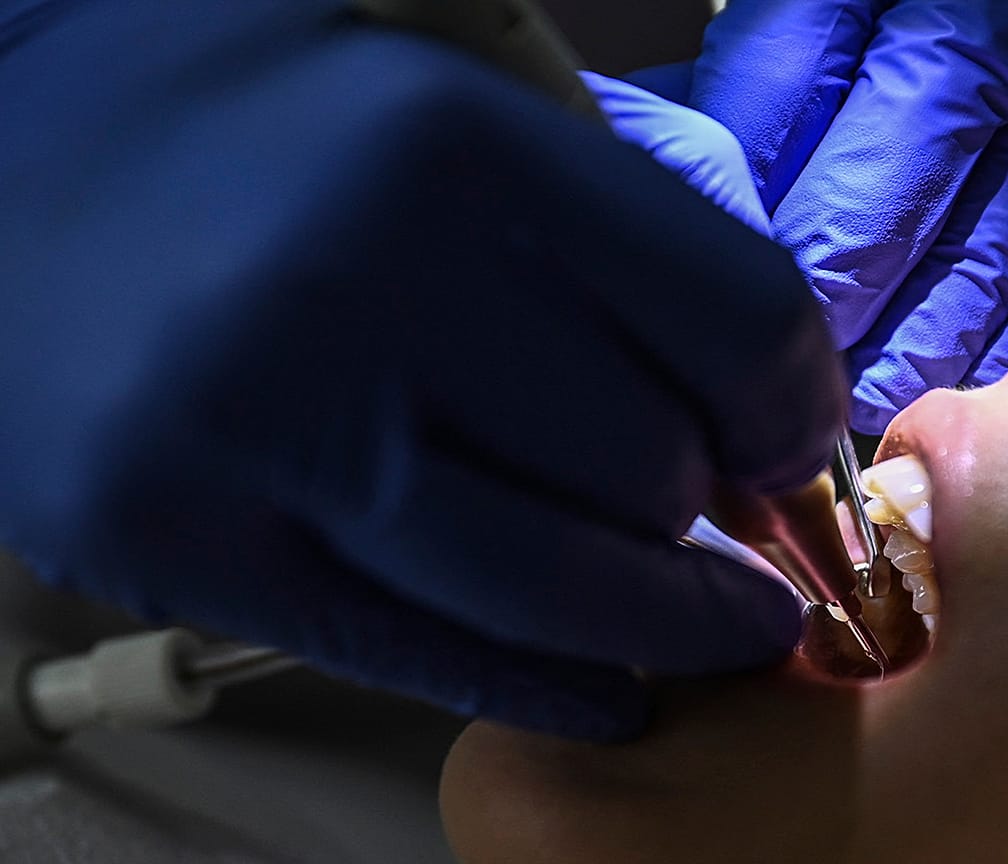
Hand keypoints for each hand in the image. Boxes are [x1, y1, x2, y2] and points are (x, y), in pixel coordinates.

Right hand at [0, 0, 842, 739]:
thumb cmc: (249, 120)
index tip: (796, 442)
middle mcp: (357, 278)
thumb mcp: (446, 76)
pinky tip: (603, 681)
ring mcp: (251, 425)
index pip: (734, 318)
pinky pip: (419, 651)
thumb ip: (620, 190)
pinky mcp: (167, 539)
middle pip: (653, 469)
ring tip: (717, 624)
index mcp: (455, 142)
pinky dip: (541, 681)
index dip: (798, 406)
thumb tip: (769, 359)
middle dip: (713, 512)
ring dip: (668, 622)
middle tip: (721, 520)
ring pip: (555, 588)